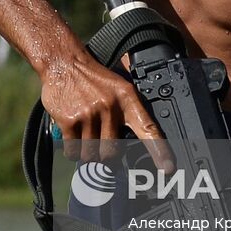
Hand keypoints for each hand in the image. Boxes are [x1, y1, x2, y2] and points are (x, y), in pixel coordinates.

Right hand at [41, 56, 172, 170]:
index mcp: (127, 98)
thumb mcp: (118, 87)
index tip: (167, 168)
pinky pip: (73, 152)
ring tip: (84, 136)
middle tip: (99, 144)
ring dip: (87, 153)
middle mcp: (110, 107)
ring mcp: (89, 114)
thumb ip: (128, 111)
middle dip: (105, 155)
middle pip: (112, 152)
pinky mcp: (70, 121)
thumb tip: (133, 142)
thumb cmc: (93, 78)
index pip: (148, 128)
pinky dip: (72, 151)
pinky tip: (72, 136)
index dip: (159, 150)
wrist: (63, 61)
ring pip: (91, 155)